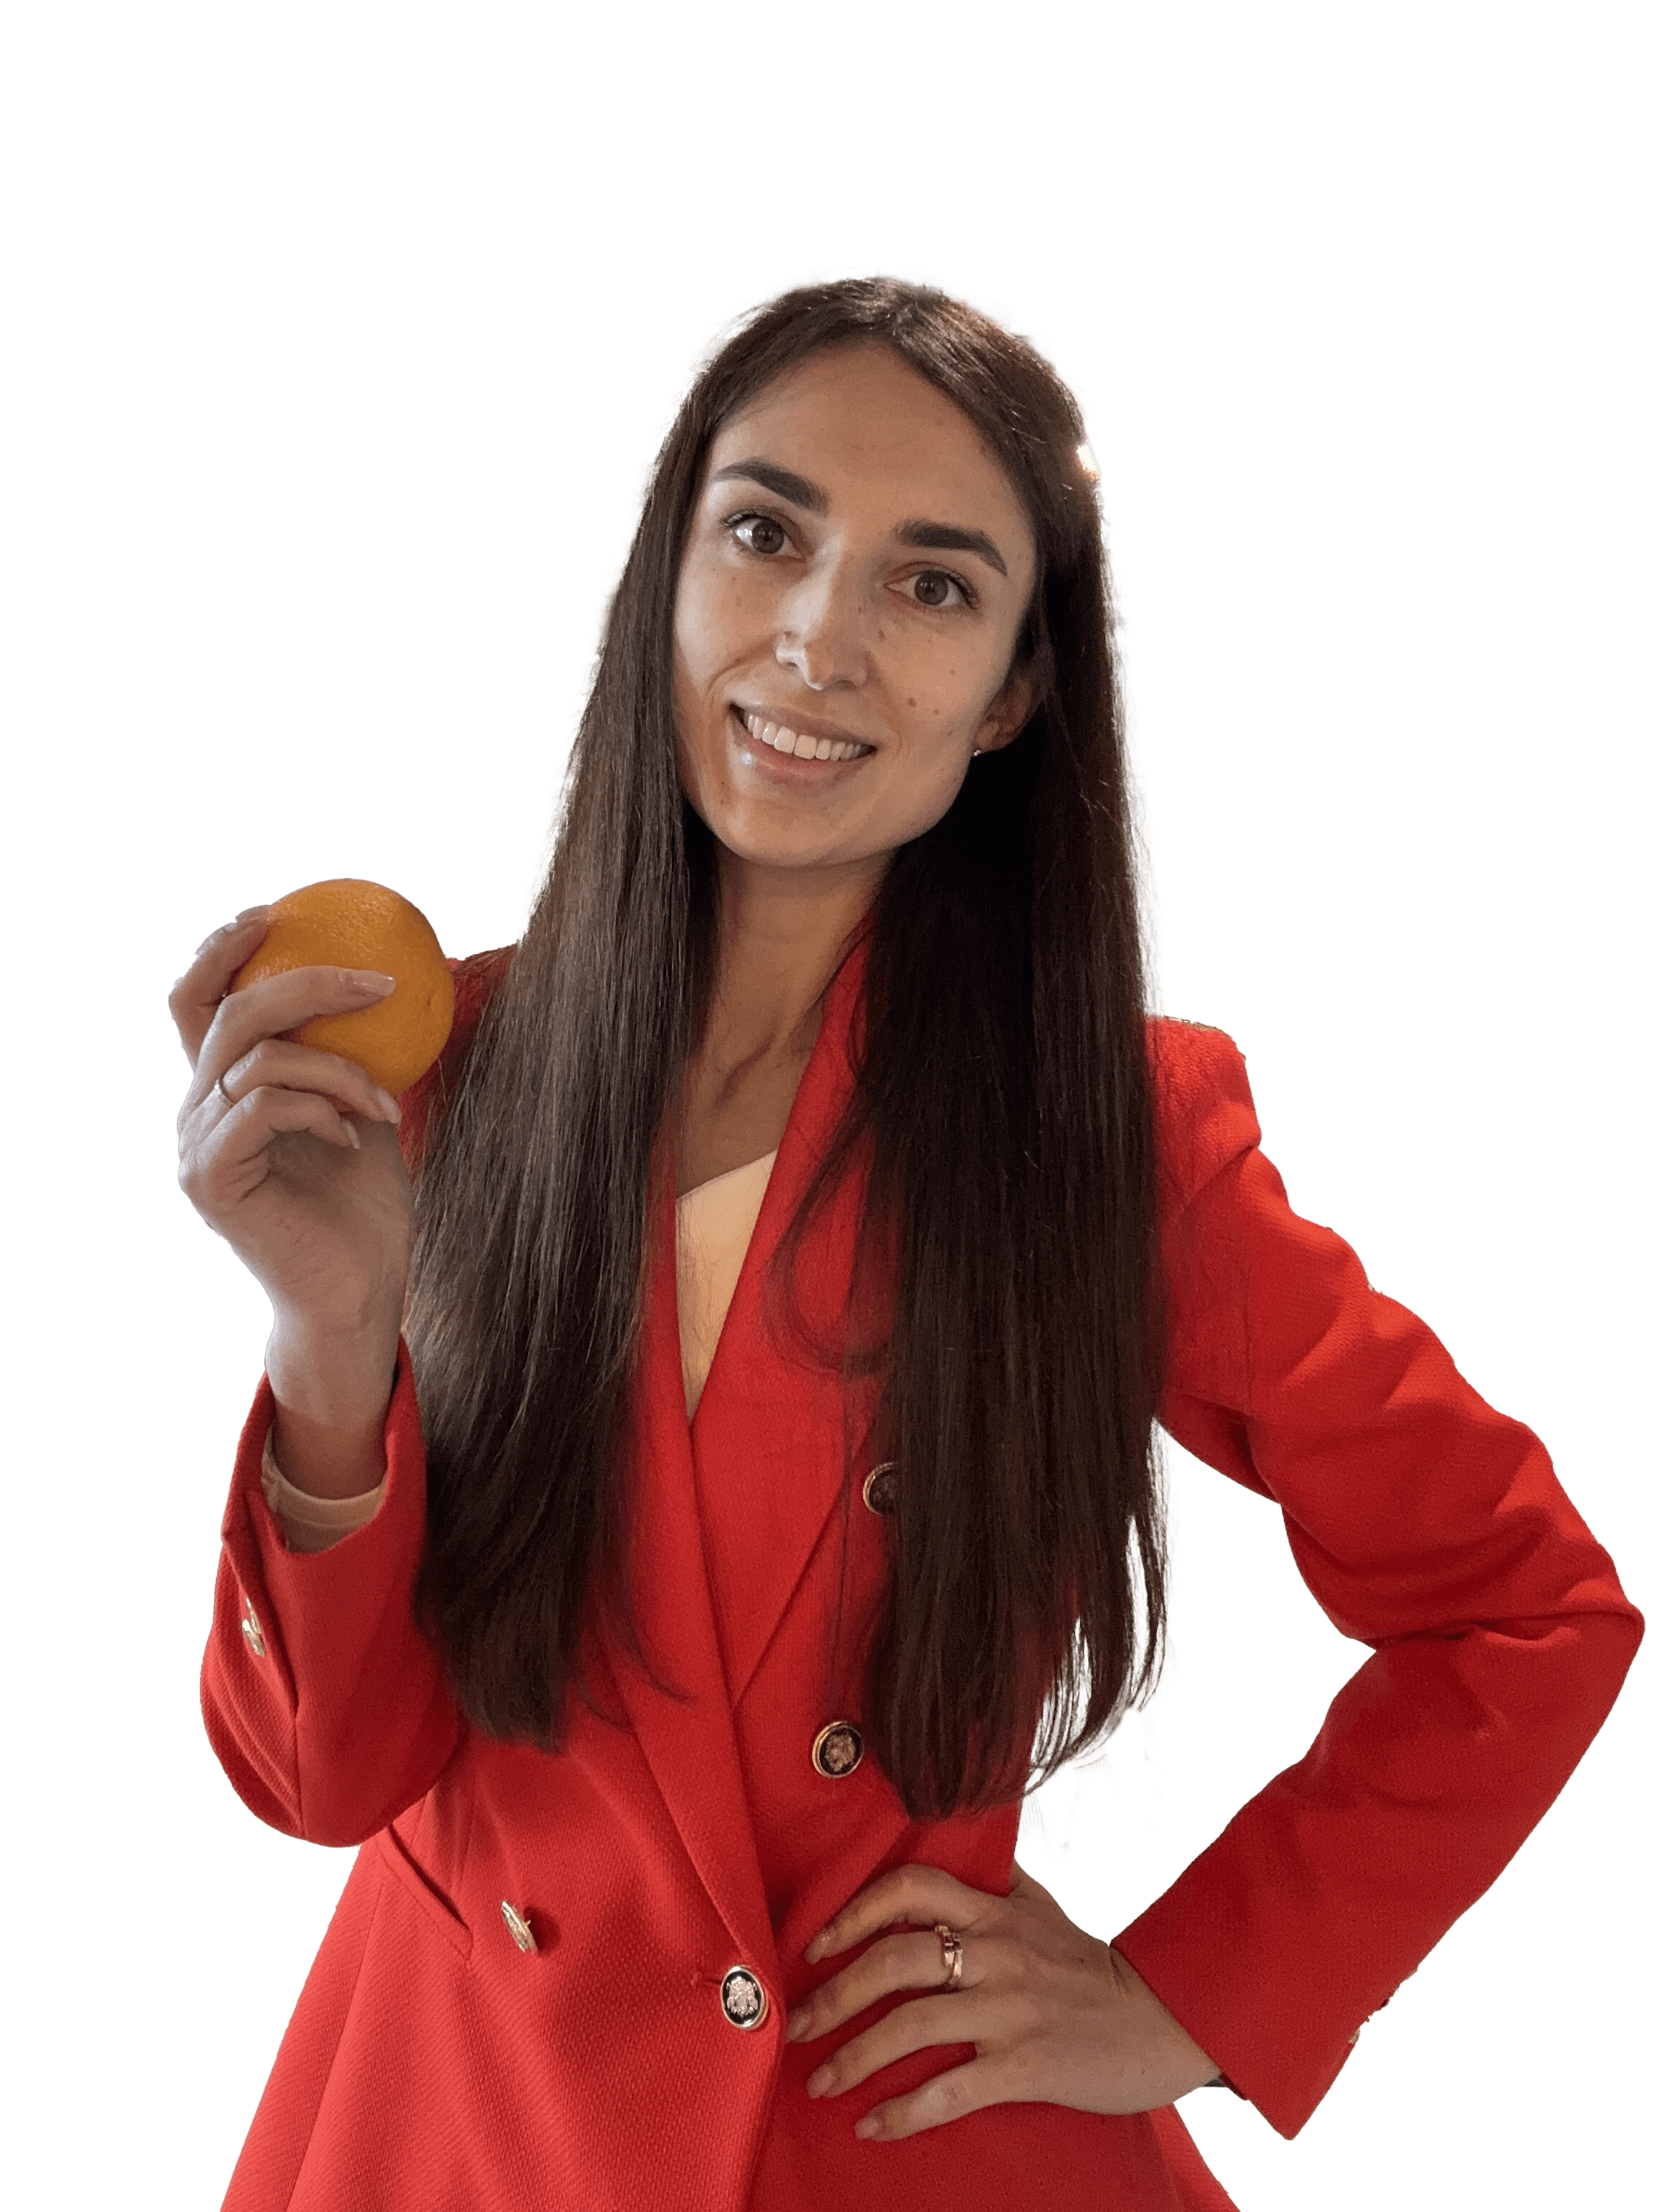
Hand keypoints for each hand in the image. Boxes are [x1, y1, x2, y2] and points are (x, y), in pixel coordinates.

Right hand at [170, 909, 413, 1473]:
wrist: (364, 1290)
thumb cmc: (370, 1208)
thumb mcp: (371, 1109)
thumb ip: (364, 1051)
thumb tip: (419, 972)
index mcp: (225, 1092)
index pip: (200, 1003)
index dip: (224, 952)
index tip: (276, 916)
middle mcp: (198, 1113)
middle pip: (230, 1013)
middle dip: (307, 982)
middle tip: (378, 981)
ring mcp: (198, 1145)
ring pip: (257, 1058)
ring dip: (337, 1066)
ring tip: (383, 1099)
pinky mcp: (211, 1177)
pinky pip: (264, 1104)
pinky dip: (320, 1105)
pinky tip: (355, 1134)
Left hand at [786, 1860, 1219, 2142]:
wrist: (1164, 2020)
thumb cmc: (1094, 1968)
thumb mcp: (1045, 1909)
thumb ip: (998, 1883)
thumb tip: (961, 1854)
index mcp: (994, 1912)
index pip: (910, 1887)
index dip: (854, 1910)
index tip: (816, 1943)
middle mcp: (995, 1953)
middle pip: (893, 1961)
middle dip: (834, 1995)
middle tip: (798, 2024)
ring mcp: (1009, 2010)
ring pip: (911, 2026)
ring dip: (853, 2058)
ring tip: (819, 2082)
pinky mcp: (1026, 2065)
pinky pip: (950, 2090)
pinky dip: (902, 2111)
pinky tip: (872, 2126)